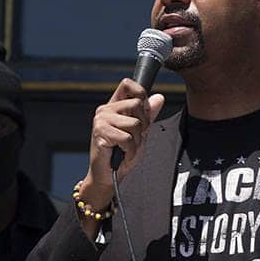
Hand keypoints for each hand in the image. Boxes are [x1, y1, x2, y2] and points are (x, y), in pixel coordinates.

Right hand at [80, 78, 164, 210]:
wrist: (107, 176)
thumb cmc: (122, 154)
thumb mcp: (140, 132)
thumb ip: (148, 115)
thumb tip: (159, 97)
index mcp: (114, 106)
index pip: (127, 84)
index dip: (141, 93)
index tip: (144, 112)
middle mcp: (105, 110)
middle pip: (137, 104)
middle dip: (143, 125)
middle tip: (134, 139)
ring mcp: (101, 120)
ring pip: (134, 123)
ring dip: (137, 141)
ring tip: (128, 148)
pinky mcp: (100, 133)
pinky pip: (127, 138)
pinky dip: (130, 150)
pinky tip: (123, 154)